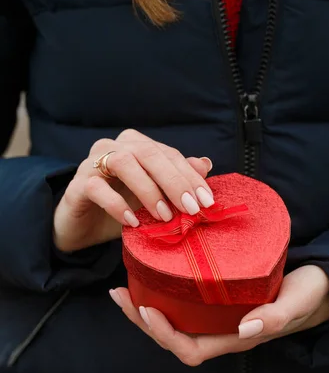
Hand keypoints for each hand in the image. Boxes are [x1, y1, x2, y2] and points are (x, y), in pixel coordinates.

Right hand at [53, 129, 213, 251]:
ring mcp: (92, 163)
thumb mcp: (154, 197)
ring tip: (164, 216)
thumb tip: (205, 163)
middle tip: (191, 209)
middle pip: (149, 154)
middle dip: (174, 182)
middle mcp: (114, 147)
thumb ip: (176, 180)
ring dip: (148, 190)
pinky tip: (132, 223)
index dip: (190, 176)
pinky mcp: (77, 185)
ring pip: (123, 163)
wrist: (83, 227)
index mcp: (136, 145)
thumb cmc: (121, 208)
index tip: (207, 202)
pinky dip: (117, 205)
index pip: (169, 155)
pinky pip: (97, 189)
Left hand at [110, 265, 328, 365]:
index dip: (165, 336)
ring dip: (145, 308)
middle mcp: (220, 332)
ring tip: (123, 288)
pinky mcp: (217, 301)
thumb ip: (277, 315)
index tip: (148, 309)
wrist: (320, 288)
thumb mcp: (298, 302)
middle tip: (120, 294)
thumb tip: (247, 328)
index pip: (190, 350)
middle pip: (172, 338)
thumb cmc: (310, 295)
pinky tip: (149, 275)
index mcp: (235, 338)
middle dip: (142, 321)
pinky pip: (182, 303)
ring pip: (173, 322)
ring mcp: (217, 318)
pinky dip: (161, 293)